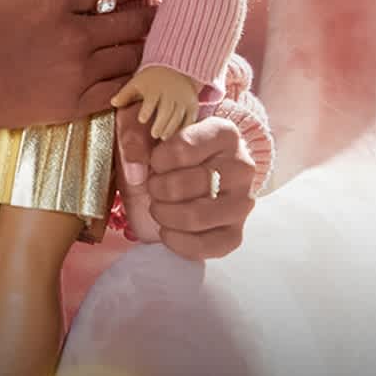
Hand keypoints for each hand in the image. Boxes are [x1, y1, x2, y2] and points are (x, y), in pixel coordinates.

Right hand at [0, 0, 154, 177]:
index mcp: (49, 1)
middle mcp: (72, 36)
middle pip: (130, 21)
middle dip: (149, 13)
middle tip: (157, 9)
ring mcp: (76, 74)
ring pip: (131, 56)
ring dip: (144, 45)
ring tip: (150, 39)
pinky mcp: (73, 106)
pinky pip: (120, 91)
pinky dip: (134, 81)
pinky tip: (135, 75)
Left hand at [109, 63, 200, 140]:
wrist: (176, 70)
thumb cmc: (152, 80)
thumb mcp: (137, 83)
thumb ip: (125, 94)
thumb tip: (112, 103)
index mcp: (155, 88)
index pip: (151, 99)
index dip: (146, 110)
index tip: (141, 119)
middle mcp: (170, 93)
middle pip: (167, 110)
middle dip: (161, 123)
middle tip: (154, 134)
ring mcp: (183, 100)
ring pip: (178, 115)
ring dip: (171, 127)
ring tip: (163, 137)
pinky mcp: (192, 105)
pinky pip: (190, 118)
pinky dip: (185, 127)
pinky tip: (178, 135)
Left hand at [117, 110, 255, 259]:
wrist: (185, 174)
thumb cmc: (165, 149)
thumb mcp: (144, 129)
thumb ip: (133, 136)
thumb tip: (134, 168)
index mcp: (222, 133)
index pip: (184, 148)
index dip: (157, 159)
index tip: (153, 162)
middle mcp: (241, 167)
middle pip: (190, 184)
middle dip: (158, 189)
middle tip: (153, 187)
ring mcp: (242, 202)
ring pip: (197, 216)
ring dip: (165, 215)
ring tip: (158, 207)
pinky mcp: (235, 233)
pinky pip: (208, 246)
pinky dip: (178, 242)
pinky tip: (167, 230)